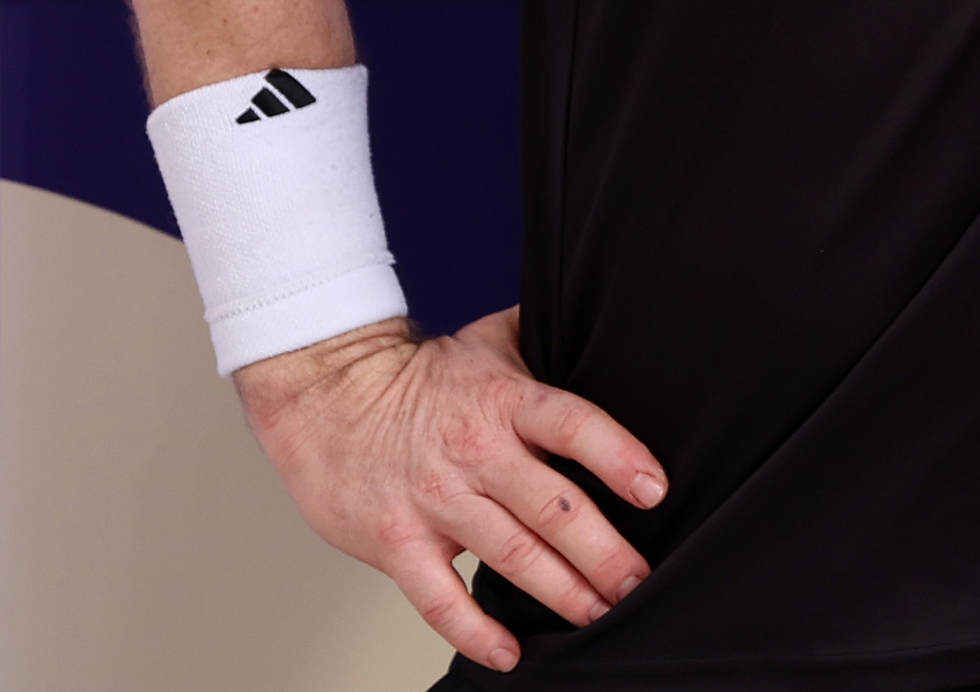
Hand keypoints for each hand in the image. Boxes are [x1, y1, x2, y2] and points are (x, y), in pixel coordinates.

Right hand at [235, 309, 667, 671]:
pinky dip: (476, 631)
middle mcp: (475, 451)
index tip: (655, 491)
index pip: (573, 425)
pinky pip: (440, 598)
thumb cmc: (419, 375)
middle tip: (639, 581)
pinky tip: (510, 652)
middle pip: (552, 507)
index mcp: (504, 400)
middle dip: (605, 552)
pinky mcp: (396, 542)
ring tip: (599, 614)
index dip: (618, 456)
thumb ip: (549, 341)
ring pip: (511, 555)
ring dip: (562, 591)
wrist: (324, 394)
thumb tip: (611, 327)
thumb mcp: (490, 340)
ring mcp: (434, 500)